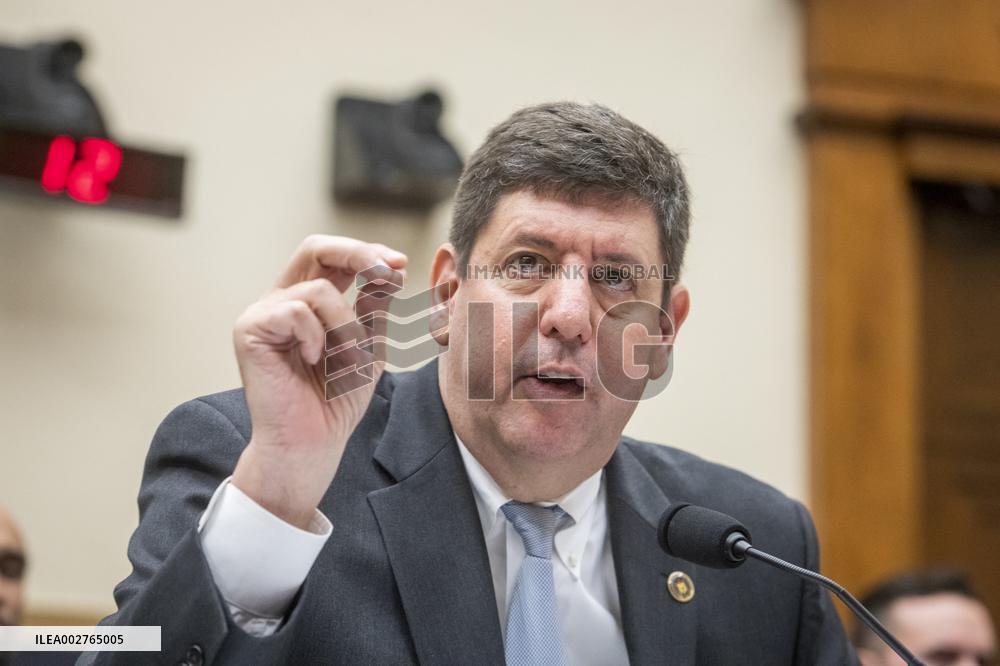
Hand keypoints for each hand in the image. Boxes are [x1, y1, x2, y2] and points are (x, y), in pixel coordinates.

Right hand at [230, 235, 406, 528]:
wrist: (311, 443)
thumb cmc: (334, 400)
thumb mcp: (367, 346)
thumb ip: (373, 307)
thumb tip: (389, 268)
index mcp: (308, 301)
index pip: (333, 258)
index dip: (367, 253)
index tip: (401, 264)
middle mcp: (282, 300)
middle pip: (315, 248)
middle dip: (357, 254)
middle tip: (388, 271)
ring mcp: (262, 313)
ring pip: (318, 289)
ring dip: (347, 325)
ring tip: (347, 359)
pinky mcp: (250, 330)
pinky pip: (297, 311)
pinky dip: (317, 336)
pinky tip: (313, 361)